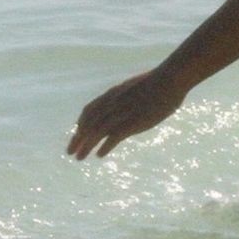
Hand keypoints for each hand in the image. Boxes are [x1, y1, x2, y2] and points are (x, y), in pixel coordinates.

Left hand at [66, 67, 186, 158]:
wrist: (169, 80)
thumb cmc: (159, 82)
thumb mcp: (138, 86)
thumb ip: (130, 96)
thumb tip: (132, 101)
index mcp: (113, 94)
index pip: (89, 110)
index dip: (81, 123)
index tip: (77, 133)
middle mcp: (112, 104)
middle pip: (88, 124)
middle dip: (77, 139)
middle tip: (70, 151)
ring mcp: (121, 113)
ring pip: (96, 132)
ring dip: (86, 146)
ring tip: (79, 158)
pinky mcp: (132, 123)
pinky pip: (113, 137)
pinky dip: (105, 147)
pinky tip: (100, 155)